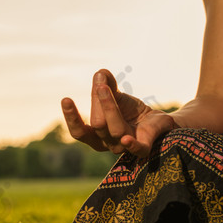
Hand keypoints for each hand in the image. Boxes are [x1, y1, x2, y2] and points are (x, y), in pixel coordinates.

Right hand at [61, 69, 176, 157]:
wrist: (156, 119)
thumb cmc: (131, 111)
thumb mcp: (116, 96)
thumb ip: (107, 85)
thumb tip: (100, 73)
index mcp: (96, 136)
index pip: (79, 132)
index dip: (72, 118)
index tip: (66, 99)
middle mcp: (107, 143)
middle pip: (98, 124)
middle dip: (97, 102)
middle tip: (100, 84)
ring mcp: (124, 147)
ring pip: (114, 130)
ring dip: (109, 107)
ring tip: (105, 88)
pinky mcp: (143, 147)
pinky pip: (136, 149)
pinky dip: (130, 145)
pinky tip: (126, 138)